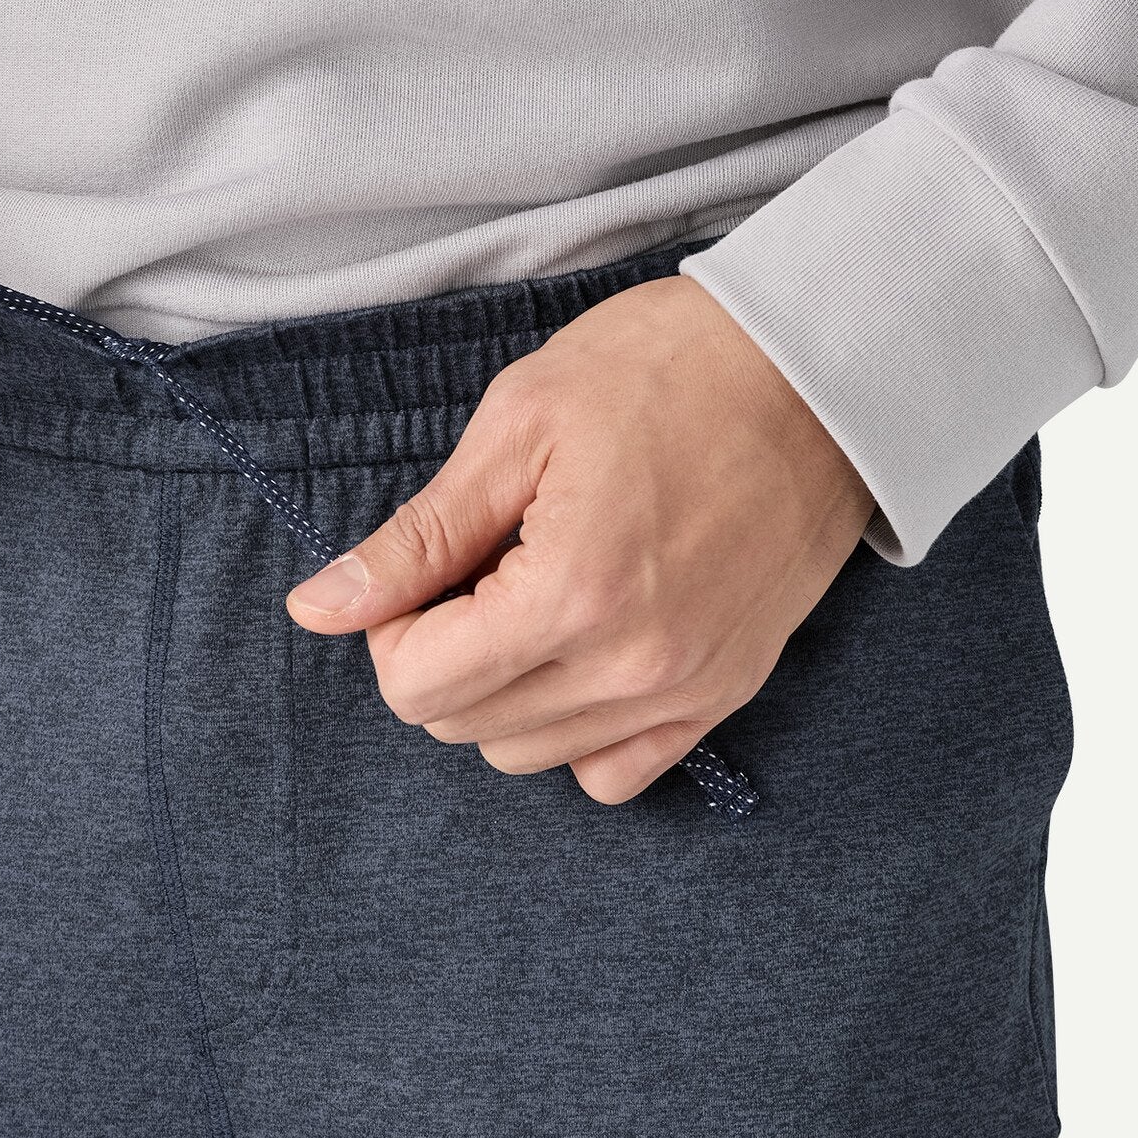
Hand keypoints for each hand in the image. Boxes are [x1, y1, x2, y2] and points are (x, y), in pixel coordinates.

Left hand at [284, 274, 874, 803]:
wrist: (820, 366)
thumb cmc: (665, 370)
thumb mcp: (516, 428)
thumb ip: (414, 539)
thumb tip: (317, 610)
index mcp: (570, 596)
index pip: (414, 686)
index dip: (393, 626)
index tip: (429, 566)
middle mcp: (632, 667)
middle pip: (463, 726)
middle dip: (441, 655)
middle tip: (479, 568)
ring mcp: (688, 689)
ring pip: (529, 756)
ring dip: (501, 692)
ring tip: (535, 596)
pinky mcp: (727, 691)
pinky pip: (617, 772)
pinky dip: (577, 729)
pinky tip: (583, 650)